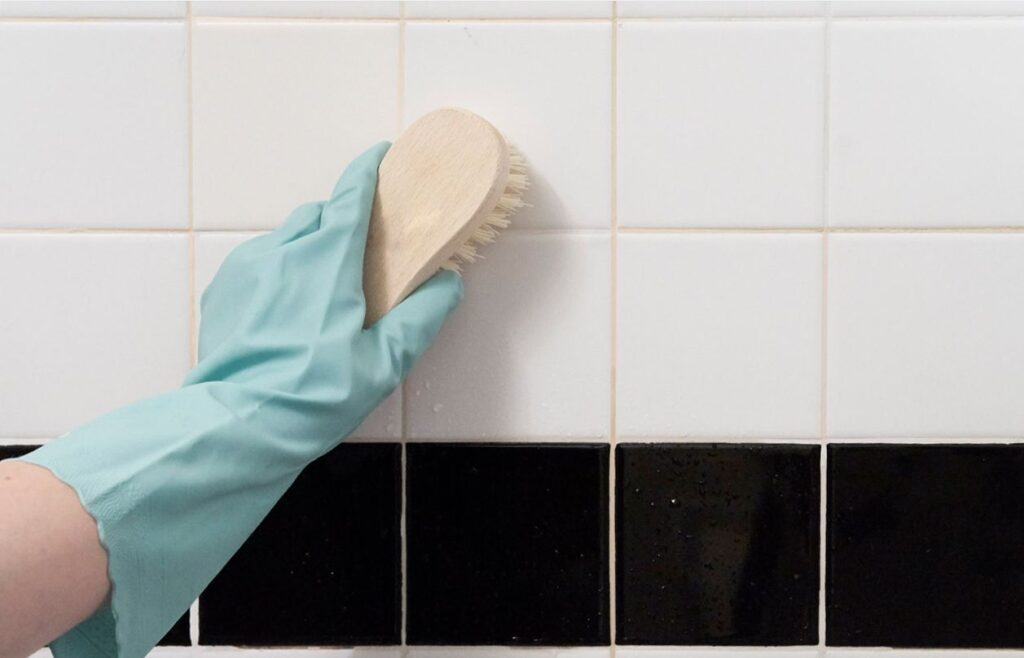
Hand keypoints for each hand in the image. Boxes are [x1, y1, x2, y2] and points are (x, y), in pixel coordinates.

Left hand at [186, 141, 462, 445]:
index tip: (380, 157)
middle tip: (362, 254)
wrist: (238, 426)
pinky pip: (259, 265)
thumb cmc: (312, 396)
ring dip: (309, 250)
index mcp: (329, 261)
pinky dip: (278, 274)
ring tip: (323, 293)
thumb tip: (447, 285)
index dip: (368, 171)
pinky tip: (286, 314)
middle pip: (320, 215)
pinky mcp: (223, 291)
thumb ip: (421, 318)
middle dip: (343, 222)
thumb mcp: (383, 364)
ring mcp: (249, 269)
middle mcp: (286, 251)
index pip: (351, 196)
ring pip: (287, 239)